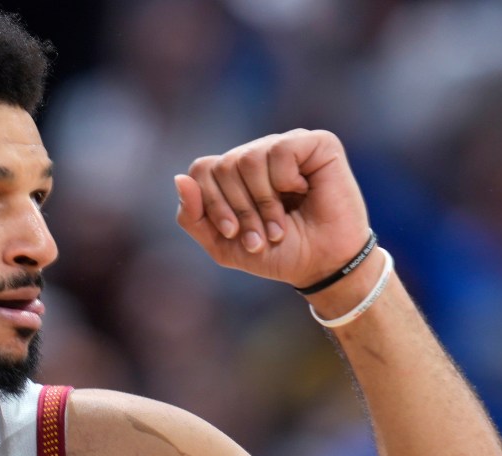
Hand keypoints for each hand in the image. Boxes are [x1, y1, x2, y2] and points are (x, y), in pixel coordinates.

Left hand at [172, 129, 371, 290]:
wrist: (322, 265)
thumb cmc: (278, 253)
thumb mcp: (223, 245)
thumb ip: (193, 217)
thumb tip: (179, 178)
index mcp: (235, 173)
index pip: (203, 169)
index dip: (212, 203)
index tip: (232, 233)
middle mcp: (259, 153)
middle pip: (224, 165)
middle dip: (240, 210)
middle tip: (262, 235)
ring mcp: (286, 145)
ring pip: (249, 159)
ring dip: (263, 202)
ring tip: (279, 225)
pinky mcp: (316, 142)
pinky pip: (280, 150)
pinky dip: (286, 181)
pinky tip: (302, 192)